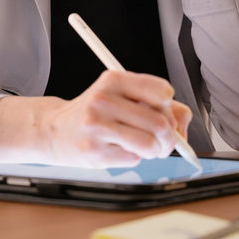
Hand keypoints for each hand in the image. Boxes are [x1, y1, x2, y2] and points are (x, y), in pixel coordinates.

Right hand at [43, 70, 191, 167]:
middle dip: (168, 137)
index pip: (162, 91)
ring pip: (151, 144)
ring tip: (146, 148)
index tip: (162, 112)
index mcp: (113, 79)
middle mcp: (103, 100)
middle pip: (160, 122)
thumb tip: (184, 121)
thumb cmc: (94, 113)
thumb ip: (156, 103)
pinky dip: (134, 158)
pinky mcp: (95, 152)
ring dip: (155, 151)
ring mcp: (97, 127)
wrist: (54, 130)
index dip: (169, 106)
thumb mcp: (120, 96)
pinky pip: (134, 159)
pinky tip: (120, 150)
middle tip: (161, 141)